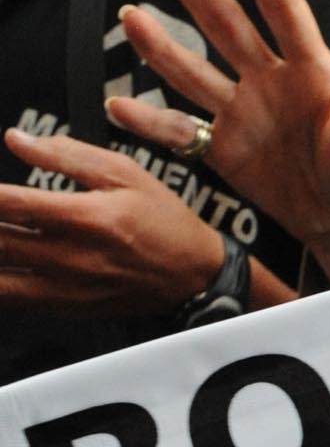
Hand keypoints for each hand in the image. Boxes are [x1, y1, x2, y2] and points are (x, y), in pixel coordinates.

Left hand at [0, 129, 224, 314]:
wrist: (193, 274)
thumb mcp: (124, 172)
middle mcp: (71, 257)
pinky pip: (14, 299)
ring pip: (0, 276)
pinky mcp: (66, 307)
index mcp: (85, 216)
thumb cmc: (163, 219)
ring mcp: (66, 287)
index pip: (9, 203)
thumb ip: (66, 155)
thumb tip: (16, 140)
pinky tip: (0, 264)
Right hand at [105, 0, 329, 284]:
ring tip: (128, 16)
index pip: (285, 13)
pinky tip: (116, 106)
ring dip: (160, 45)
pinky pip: (180, 130)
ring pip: (194, 69)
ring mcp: (241, 110)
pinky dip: (149, 122)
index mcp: (312, 74)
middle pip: (226, 24)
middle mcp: (270, 80)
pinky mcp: (221, 146)